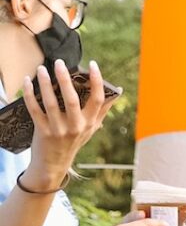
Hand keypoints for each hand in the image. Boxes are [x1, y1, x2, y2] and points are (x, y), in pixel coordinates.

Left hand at [24, 61, 108, 186]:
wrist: (54, 162)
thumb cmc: (74, 140)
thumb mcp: (92, 127)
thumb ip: (103, 109)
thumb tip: (117, 90)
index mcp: (90, 123)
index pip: (98, 100)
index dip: (96, 81)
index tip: (93, 64)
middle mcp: (76, 127)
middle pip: (72, 100)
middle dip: (66, 79)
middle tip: (60, 63)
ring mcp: (58, 129)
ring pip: (51, 103)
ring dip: (46, 84)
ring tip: (42, 69)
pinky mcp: (42, 131)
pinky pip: (34, 109)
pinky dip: (29, 94)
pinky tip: (27, 82)